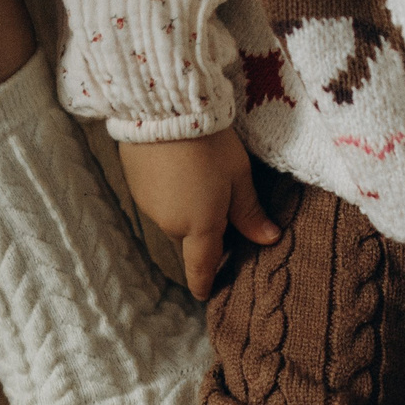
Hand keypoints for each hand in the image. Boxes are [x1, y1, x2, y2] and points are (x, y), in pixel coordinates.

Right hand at [116, 127, 278, 297]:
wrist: (163, 110)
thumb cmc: (209, 144)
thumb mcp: (239, 177)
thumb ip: (249, 212)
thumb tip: (269, 239)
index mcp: (200, 227)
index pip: (201, 267)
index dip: (205, 283)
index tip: (206, 295)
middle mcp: (171, 225)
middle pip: (192, 239)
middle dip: (206, 232)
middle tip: (225, 208)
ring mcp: (149, 207)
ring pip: (175, 218)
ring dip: (189, 210)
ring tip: (202, 180)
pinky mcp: (136, 186)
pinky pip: (159, 200)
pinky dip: (172, 193)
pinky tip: (181, 170)